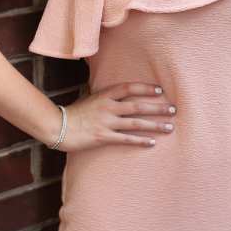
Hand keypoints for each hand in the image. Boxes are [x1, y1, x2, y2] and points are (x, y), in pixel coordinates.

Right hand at [56, 82, 175, 150]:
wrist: (56, 127)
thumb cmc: (73, 113)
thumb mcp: (88, 98)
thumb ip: (103, 96)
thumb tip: (116, 93)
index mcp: (103, 96)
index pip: (128, 87)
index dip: (145, 88)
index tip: (160, 90)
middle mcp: (107, 107)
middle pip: (138, 106)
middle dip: (158, 108)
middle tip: (174, 109)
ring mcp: (105, 122)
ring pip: (136, 123)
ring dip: (155, 125)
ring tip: (170, 127)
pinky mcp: (103, 137)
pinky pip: (126, 139)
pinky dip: (140, 141)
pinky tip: (152, 142)